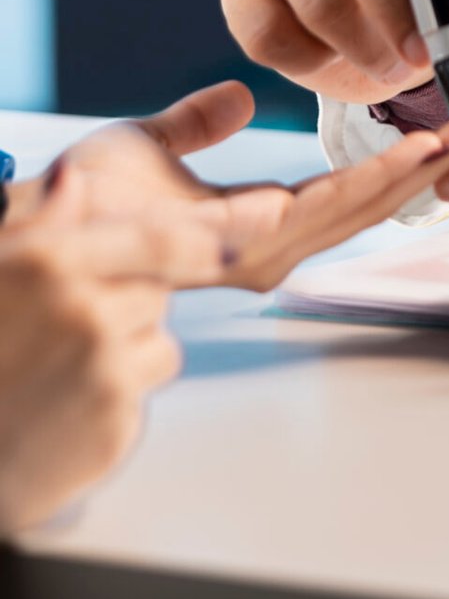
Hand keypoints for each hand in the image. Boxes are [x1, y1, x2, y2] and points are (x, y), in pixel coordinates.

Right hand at [0, 166, 215, 536]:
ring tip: (68, 362)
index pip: (159, 236)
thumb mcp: (7, 264)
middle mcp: (83, 311)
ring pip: (158, 336)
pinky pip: (148, 381)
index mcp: (53, 261)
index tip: (271, 213)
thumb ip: (50, 218)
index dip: (212, 231)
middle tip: (80, 319)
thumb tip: (73, 178)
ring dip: (130, 344)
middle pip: (159, 287)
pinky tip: (74, 395)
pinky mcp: (116, 419)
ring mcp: (103, 369)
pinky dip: (124, 387)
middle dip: (135, 295)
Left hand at [18, 80, 448, 290]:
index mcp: (253, 225)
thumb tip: (235, 99)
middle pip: (375, 199)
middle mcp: (271, 246)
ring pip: (368, 202)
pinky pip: (335, 205)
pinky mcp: (256, 243)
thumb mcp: (153, 146)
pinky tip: (425, 151)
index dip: (399, 162)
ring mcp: (268, 250)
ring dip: (427, 166)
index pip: (345, 190)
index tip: (445, 129)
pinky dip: (386, 175)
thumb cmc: (81, 206)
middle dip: (436, 162)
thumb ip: (197, 123)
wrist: (46, 234)